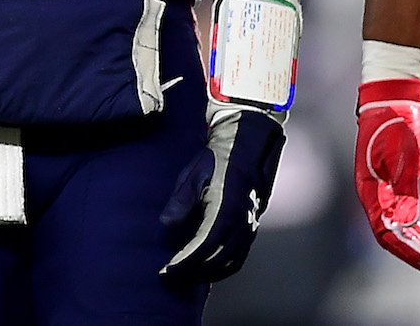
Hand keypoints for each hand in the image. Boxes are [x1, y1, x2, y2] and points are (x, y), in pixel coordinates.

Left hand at [160, 107, 283, 284]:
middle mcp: (242, 222)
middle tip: (172, 276)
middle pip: (217, 260)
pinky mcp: (253, 225)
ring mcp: (250, 225)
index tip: (166, 270)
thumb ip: (181, 200)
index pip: (202, 247)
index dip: (184, 262)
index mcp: (226, 209)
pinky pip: (240, 256)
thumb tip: (166, 223)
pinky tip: (210, 268)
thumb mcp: (194, 173)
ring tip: (188, 276)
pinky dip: (224, 268)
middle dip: (193, 272)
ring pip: (231, 262)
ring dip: (209, 273)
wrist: (248, 143)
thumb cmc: (218, 157)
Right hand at [355, 78, 419, 272]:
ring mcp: (382, 186)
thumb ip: (404, 189)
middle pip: (390, 233)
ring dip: (413, 242)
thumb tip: (407, 221)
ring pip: (395, 224)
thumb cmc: (394, 121)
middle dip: (411, 251)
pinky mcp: (393, 179)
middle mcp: (373, 192)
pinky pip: (401, 211)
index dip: (405, 250)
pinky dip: (413, 226)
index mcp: (369, 188)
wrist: (391, 95)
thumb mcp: (404, 156)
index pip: (385, 231)